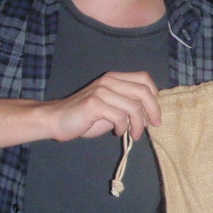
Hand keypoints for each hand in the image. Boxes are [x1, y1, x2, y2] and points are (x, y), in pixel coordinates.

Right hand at [39, 71, 161, 141]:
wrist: (57, 120)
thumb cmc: (86, 117)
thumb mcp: (111, 108)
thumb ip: (128, 106)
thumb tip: (150, 115)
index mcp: (114, 79)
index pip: (144, 78)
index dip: (154, 95)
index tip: (154, 113)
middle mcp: (109, 81)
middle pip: (143, 91)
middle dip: (153, 110)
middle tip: (154, 125)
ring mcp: (101, 91)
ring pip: (133, 107)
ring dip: (138, 125)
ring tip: (134, 134)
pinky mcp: (94, 104)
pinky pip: (119, 116)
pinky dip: (122, 127)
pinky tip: (117, 132)